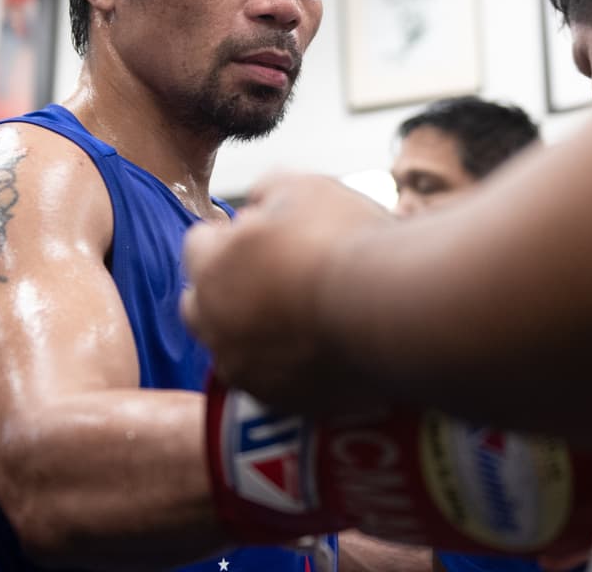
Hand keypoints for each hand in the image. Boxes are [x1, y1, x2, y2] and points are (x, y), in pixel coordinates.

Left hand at [181, 172, 390, 412]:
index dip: (231, 234)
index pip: (198, 245)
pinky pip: (272, 383)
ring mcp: (249, 372)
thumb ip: (268, 190)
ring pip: (234, 350)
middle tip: (274, 275)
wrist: (393, 310)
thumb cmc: (344, 243)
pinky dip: (286, 366)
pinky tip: (320, 347)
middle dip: (226, 288)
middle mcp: (217, 327)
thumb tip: (260, 203)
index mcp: (211, 270)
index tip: (266, 232)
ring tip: (299, 316)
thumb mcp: (303, 187)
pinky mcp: (285, 404)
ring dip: (253, 331)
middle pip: (200, 305)